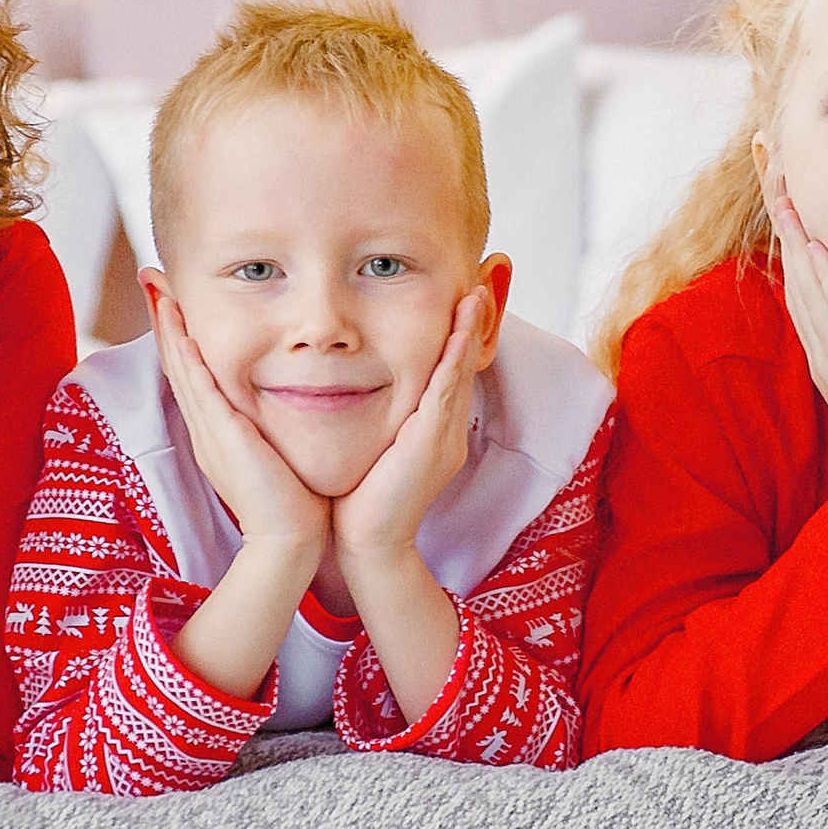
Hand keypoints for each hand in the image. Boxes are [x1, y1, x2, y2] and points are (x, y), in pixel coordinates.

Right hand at [148, 289, 331, 563]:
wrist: (290, 540)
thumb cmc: (293, 500)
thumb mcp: (274, 450)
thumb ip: (269, 426)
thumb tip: (283, 400)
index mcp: (215, 429)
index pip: (191, 370)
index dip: (177, 332)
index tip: (171, 295)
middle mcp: (205, 427)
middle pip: (176, 362)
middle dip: (164, 318)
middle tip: (151, 276)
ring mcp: (209, 433)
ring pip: (182, 370)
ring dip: (169, 328)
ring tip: (158, 289)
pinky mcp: (223, 439)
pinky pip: (201, 392)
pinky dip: (189, 361)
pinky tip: (183, 333)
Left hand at [332, 288, 490, 562]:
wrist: (368, 544)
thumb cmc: (361, 499)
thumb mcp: (374, 445)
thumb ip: (376, 418)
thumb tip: (350, 385)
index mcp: (434, 431)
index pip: (449, 373)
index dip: (456, 336)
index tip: (458, 299)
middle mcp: (447, 432)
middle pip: (464, 367)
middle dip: (472, 325)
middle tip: (477, 285)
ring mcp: (444, 439)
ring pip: (460, 374)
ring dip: (469, 333)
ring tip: (474, 296)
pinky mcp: (432, 446)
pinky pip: (447, 395)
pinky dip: (454, 362)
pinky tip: (458, 335)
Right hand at [770, 184, 827, 535]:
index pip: (804, 278)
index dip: (793, 234)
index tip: (786, 195)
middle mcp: (823, 342)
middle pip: (793, 266)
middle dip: (781, 215)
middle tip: (766, 166)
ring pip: (806, 277)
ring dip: (792, 231)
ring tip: (780, 185)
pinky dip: (821, 273)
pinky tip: (814, 244)